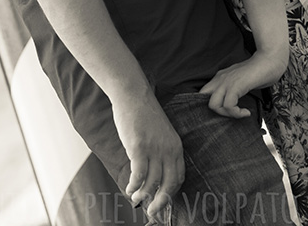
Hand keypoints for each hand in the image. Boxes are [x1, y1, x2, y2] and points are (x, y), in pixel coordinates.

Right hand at [112, 90, 184, 222]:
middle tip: (153, 212)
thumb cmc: (144, 113)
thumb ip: (162, 150)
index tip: (162, 199)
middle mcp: (168, 150)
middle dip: (161, 202)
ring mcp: (154, 149)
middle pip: (169, 184)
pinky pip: (138, 175)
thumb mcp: (161, 132)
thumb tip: (155, 171)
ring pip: (151, 182)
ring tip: (135, 198)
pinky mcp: (138, 148)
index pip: (179, 176)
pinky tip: (129, 189)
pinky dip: (133, 185)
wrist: (133, 94)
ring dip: (143, 194)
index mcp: (176, 146)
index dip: (171, 192)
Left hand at [200, 50, 286, 117]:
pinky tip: (247, 112)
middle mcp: (220, 79)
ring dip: (228, 114)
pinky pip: (228, 105)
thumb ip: (233, 90)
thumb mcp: (241, 82)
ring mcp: (227, 81)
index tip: (227, 112)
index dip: (212, 107)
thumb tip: (231, 106)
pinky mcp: (236, 85)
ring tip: (242, 113)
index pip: (202, 94)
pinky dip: (237, 113)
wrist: (270, 60)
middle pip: (207, 102)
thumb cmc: (260, 72)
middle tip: (235, 113)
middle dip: (220, 113)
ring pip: (214, 105)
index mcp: (220, 78)